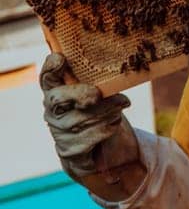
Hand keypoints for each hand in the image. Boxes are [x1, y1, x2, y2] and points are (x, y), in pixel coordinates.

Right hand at [39, 53, 141, 192]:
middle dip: (80, 94)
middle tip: (98, 94)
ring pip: (81, 118)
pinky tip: (113, 123)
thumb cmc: (102, 112)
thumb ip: (99, 80)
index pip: (47, 77)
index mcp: (57, 91)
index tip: (60, 58)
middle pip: (58, 98)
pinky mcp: (68, 150)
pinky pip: (91, 136)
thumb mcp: (102, 92)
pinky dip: (108, 127)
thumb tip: (118, 67)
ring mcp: (58, 131)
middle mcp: (52, 111)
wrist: (103, 148)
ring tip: (121, 105)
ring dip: (108, 110)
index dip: (50, 68)